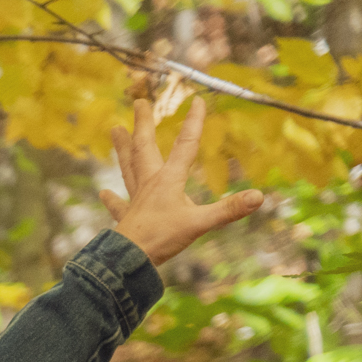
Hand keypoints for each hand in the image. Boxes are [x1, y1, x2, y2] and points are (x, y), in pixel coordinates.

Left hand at [104, 92, 263, 266]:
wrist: (126, 261)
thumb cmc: (160, 239)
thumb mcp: (199, 223)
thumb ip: (228, 209)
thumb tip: (258, 197)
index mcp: (168, 180)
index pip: (185, 145)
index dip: (193, 122)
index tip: (197, 100)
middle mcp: (149, 184)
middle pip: (145, 148)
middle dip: (143, 124)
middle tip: (138, 102)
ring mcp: (135, 200)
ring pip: (128, 167)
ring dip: (122, 148)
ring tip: (113, 129)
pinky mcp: (126, 218)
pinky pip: (118, 205)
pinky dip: (111, 199)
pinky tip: (103, 192)